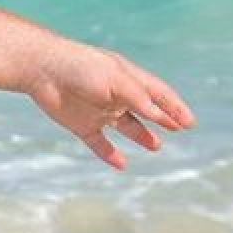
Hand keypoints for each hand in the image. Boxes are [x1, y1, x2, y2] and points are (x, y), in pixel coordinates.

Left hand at [23, 39, 196, 170]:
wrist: (42, 70)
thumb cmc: (82, 68)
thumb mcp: (116, 81)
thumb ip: (138, 98)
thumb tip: (161, 115)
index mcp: (129, 79)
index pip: (159, 94)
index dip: (175, 108)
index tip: (190, 123)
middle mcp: (116, 95)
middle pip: (145, 111)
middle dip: (164, 120)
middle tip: (180, 129)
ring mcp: (99, 111)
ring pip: (125, 127)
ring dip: (141, 136)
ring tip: (156, 146)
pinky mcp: (81, 125)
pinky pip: (99, 143)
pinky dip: (110, 154)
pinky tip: (122, 164)